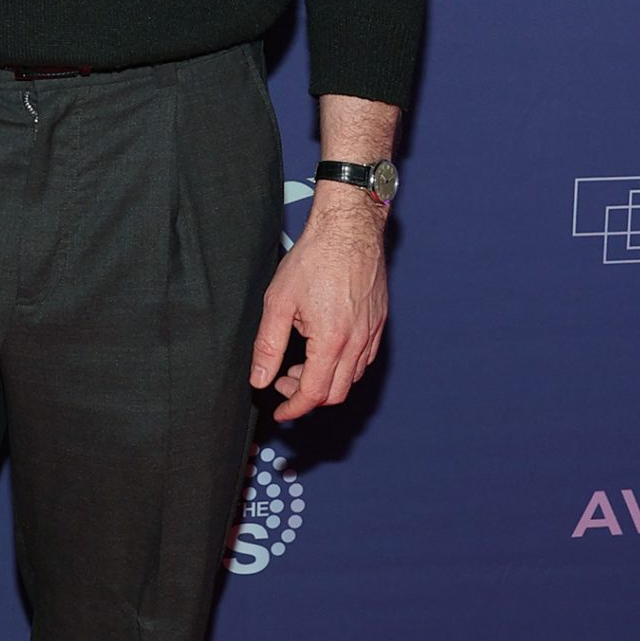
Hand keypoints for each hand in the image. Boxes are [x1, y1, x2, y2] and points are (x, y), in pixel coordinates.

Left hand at [248, 191, 387, 420]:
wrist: (349, 227)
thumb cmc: (315, 258)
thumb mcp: (279, 302)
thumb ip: (267, 346)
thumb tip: (260, 380)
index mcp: (331, 341)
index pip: (313, 394)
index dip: (293, 409)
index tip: (280, 412)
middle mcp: (358, 342)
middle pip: (336, 393)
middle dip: (307, 397)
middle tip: (283, 383)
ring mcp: (373, 333)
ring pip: (352, 378)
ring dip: (326, 382)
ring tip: (300, 364)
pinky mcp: (379, 322)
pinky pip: (365, 359)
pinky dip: (344, 367)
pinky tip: (324, 350)